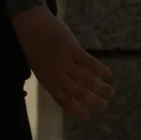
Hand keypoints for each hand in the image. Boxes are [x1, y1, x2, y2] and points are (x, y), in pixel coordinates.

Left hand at [11, 6, 112, 120]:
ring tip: (110, 92)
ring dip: (101, 88)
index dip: (76, 110)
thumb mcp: (40, 67)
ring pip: (87, 80)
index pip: (63, 100)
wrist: (30, 23)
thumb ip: (54, 78)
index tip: (86, 116)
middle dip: (93, 101)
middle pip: (78, 93)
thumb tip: (72, 88)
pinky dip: (101, 70)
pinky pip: (90, 63)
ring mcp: (65, 62)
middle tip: (103, 105)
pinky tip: (109, 74)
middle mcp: (57, 74)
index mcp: (47, 80)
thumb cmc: (34, 45)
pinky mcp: (73, 49)